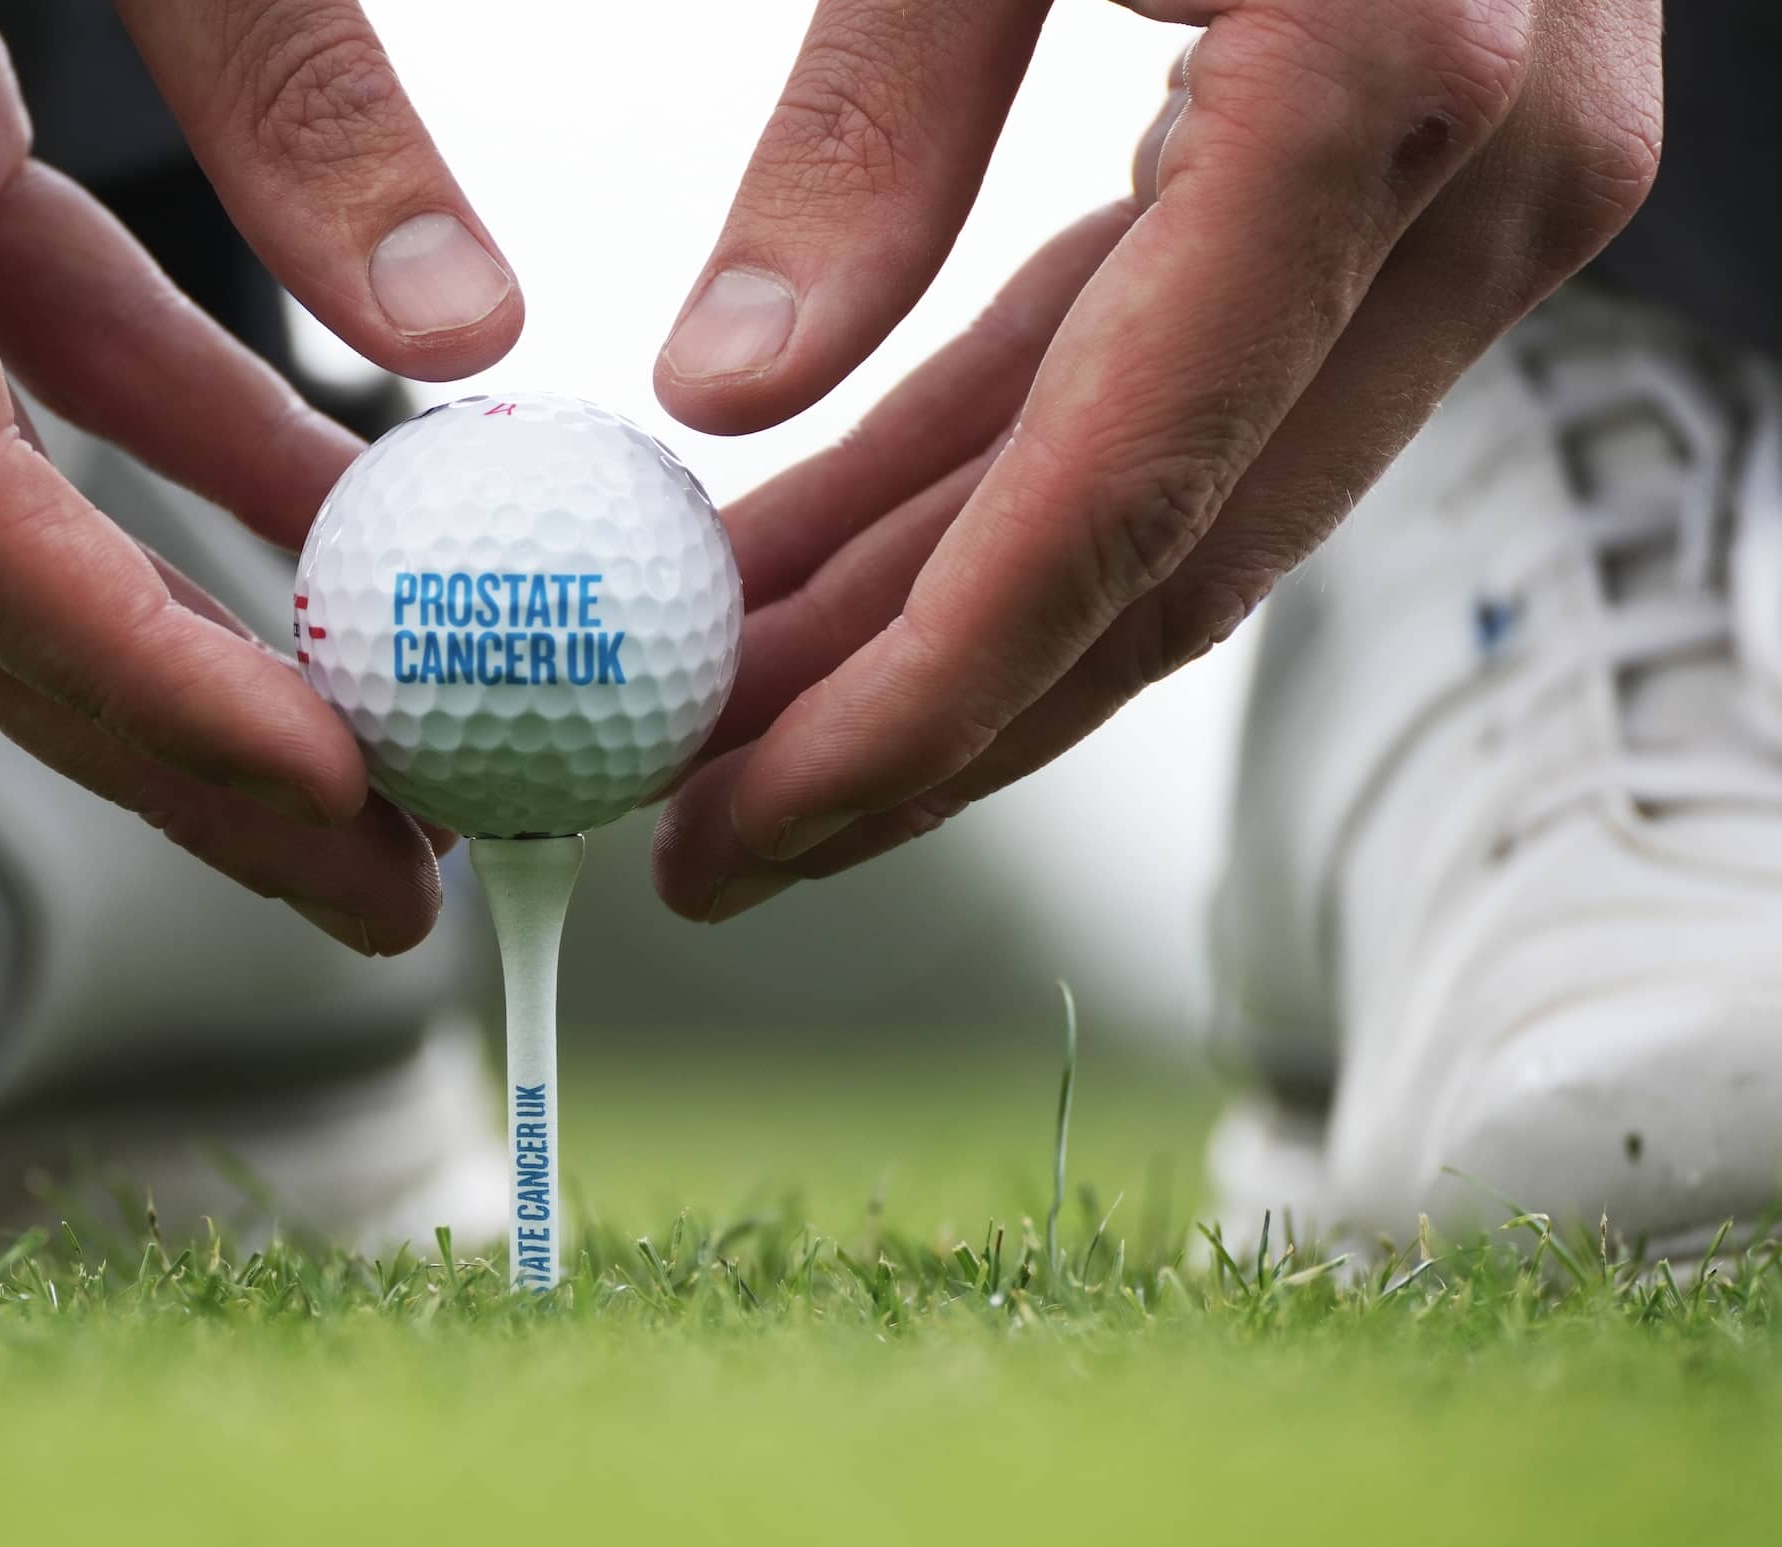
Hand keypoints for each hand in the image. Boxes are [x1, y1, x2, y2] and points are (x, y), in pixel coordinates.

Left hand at [648, 0, 1660, 921]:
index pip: (1112, 513)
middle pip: (1156, 570)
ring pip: (1173, 512)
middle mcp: (1476, 187)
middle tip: (709, 822)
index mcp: (1376, 84)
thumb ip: (873, 113)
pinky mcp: (1415, 186)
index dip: (911, 710)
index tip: (739, 823)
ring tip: (736, 709)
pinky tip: (845, 560)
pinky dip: (1008, 496)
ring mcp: (1474, 197)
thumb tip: (739, 382)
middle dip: (914, 723)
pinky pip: (1188, 399)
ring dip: (944, 629)